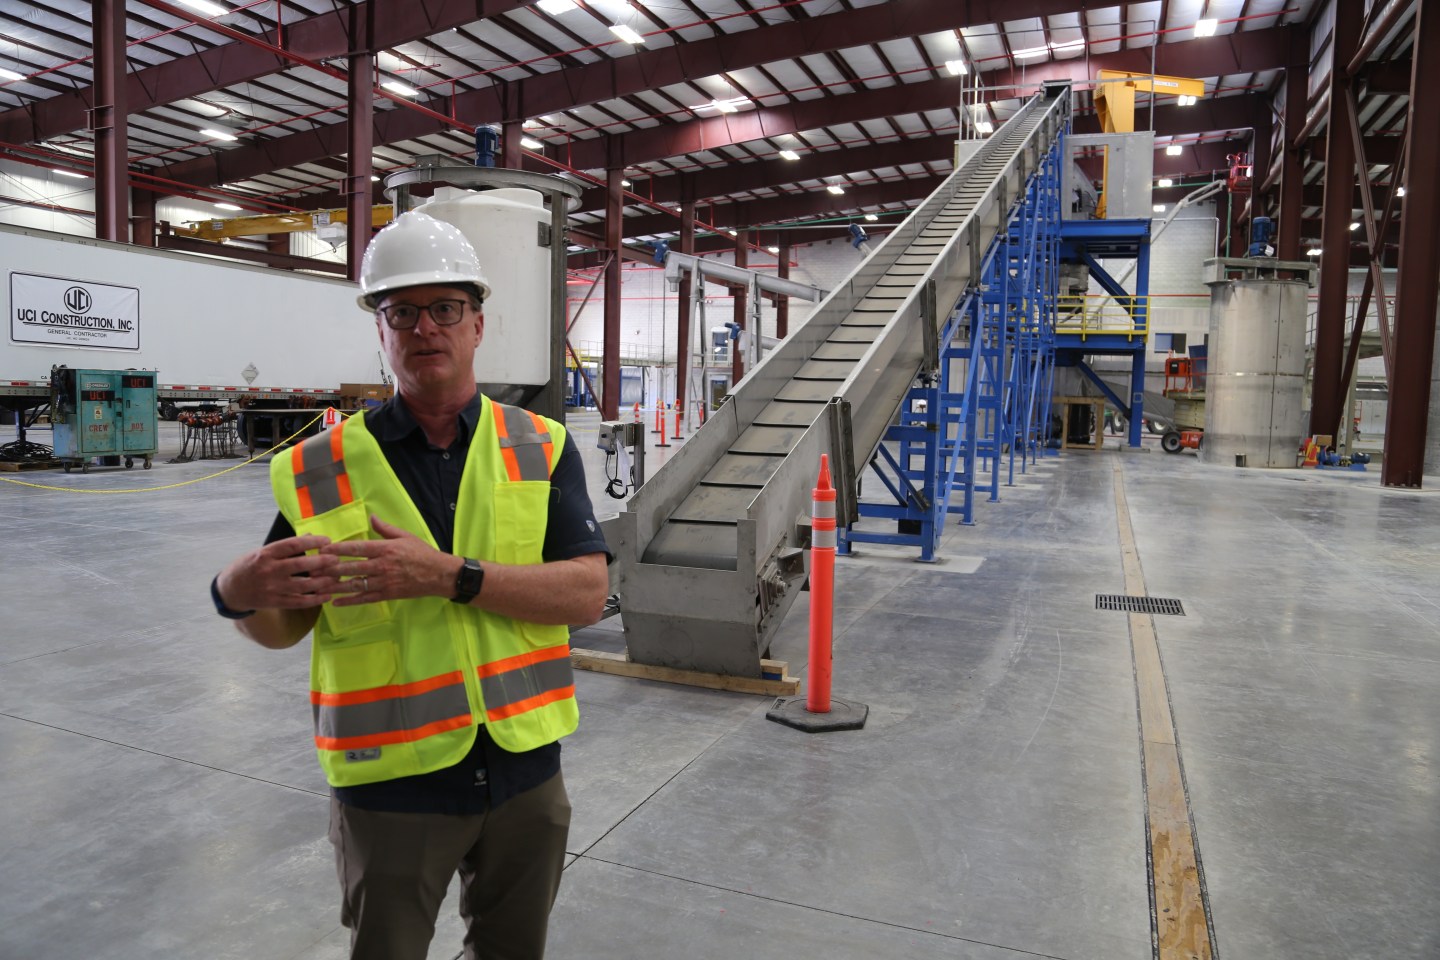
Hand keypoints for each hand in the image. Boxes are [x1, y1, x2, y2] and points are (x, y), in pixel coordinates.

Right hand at [217, 535, 344, 610]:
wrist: (230, 590)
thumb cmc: (249, 566)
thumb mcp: (262, 552)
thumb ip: (285, 546)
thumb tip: (310, 535)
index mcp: (265, 554)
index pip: (292, 545)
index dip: (311, 542)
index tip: (327, 540)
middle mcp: (269, 570)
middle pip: (300, 565)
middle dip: (321, 562)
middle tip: (336, 559)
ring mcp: (272, 588)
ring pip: (302, 585)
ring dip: (322, 582)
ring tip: (336, 577)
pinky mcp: (275, 602)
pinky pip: (299, 602)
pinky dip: (315, 600)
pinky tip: (327, 596)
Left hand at [321, 515, 458, 605]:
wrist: (439, 575)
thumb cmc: (422, 553)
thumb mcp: (405, 536)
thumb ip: (385, 528)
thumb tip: (371, 517)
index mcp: (385, 549)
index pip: (356, 548)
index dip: (338, 549)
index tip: (323, 550)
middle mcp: (382, 565)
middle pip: (351, 567)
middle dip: (330, 569)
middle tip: (313, 570)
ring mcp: (384, 582)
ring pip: (354, 584)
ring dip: (335, 586)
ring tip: (319, 587)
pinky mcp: (387, 595)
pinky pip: (364, 598)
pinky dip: (349, 601)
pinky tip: (335, 602)